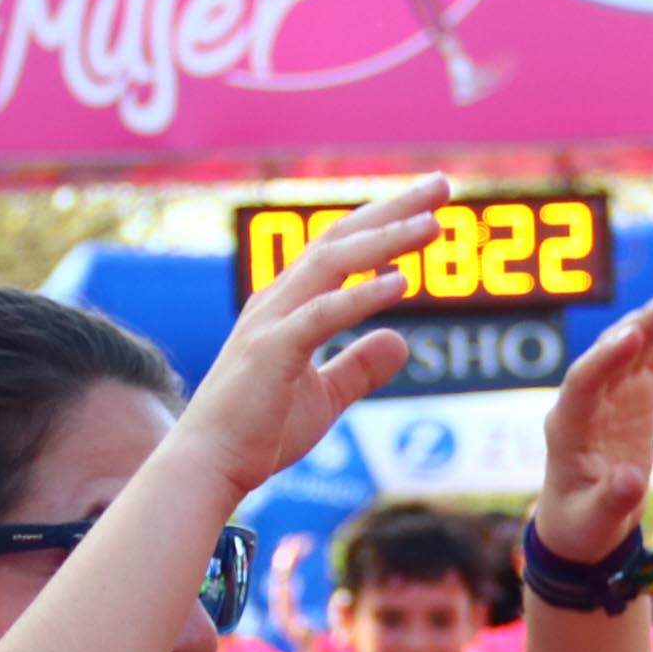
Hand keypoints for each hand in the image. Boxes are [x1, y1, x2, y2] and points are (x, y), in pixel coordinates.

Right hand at [169, 176, 445, 497]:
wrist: (209, 466)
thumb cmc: (258, 432)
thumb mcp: (323, 397)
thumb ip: (359, 367)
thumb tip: (402, 342)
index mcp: (288, 305)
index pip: (342, 248)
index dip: (385, 221)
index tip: (430, 204)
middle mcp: (278, 300)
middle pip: (341, 238)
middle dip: (394, 209)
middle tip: (443, 185)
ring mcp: (272, 322)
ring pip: (333, 263)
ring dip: (386, 240)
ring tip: (434, 225)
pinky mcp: (272, 352)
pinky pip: (322, 314)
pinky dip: (361, 295)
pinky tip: (401, 282)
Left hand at [534, 279, 652, 563]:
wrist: (583, 523)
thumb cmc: (582, 525)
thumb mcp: (595, 523)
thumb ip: (612, 502)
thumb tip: (631, 482)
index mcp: (567, 428)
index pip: (582, 384)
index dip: (605, 358)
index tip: (632, 336)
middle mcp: (586, 401)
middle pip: (612, 352)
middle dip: (644, 323)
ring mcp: (610, 393)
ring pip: (634, 345)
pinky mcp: (633, 394)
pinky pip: (652, 354)